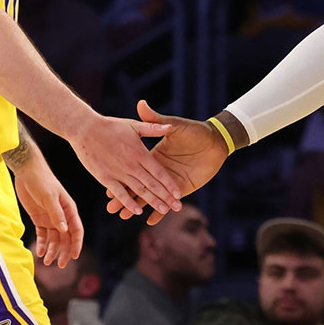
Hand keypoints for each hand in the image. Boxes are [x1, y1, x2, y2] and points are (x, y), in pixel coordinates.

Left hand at [13, 163, 83, 267]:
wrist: (27, 171)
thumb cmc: (41, 181)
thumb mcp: (49, 197)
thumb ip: (56, 214)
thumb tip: (64, 231)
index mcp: (69, 209)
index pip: (76, 230)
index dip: (77, 244)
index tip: (75, 256)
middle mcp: (62, 215)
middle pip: (66, 238)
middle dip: (64, 251)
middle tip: (60, 265)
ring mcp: (51, 217)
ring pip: (54, 238)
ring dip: (52, 250)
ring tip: (46, 261)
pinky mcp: (39, 218)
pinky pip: (43, 234)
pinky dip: (42, 244)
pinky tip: (39, 252)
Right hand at [71, 111, 181, 215]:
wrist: (84, 128)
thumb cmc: (110, 125)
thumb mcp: (134, 125)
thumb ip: (153, 127)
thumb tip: (170, 127)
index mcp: (140, 152)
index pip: (158, 171)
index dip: (169, 183)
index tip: (178, 193)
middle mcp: (131, 164)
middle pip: (152, 184)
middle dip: (165, 196)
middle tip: (177, 207)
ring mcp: (118, 172)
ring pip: (138, 190)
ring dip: (151, 201)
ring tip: (163, 210)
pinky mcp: (105, 177)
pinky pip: (119, 192)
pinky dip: (128, 202)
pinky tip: (137, 211)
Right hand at [104, 101, 228, 224]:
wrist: (215, 140)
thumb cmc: (194, 131)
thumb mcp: (174, 125)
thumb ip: (156, 120)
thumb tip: (141, 103)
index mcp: (152, 155)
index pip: (134, 170)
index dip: (122, 178)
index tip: (107, 187)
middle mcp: (158, 170)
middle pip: (138, 186)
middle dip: (124, 198)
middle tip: (110, 208)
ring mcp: (169, 180)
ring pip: (150, 196)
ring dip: (137, 206)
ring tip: (122, 216)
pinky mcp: (182, 187)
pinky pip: (169, 201)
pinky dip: (160, 211)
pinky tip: (150, 220)